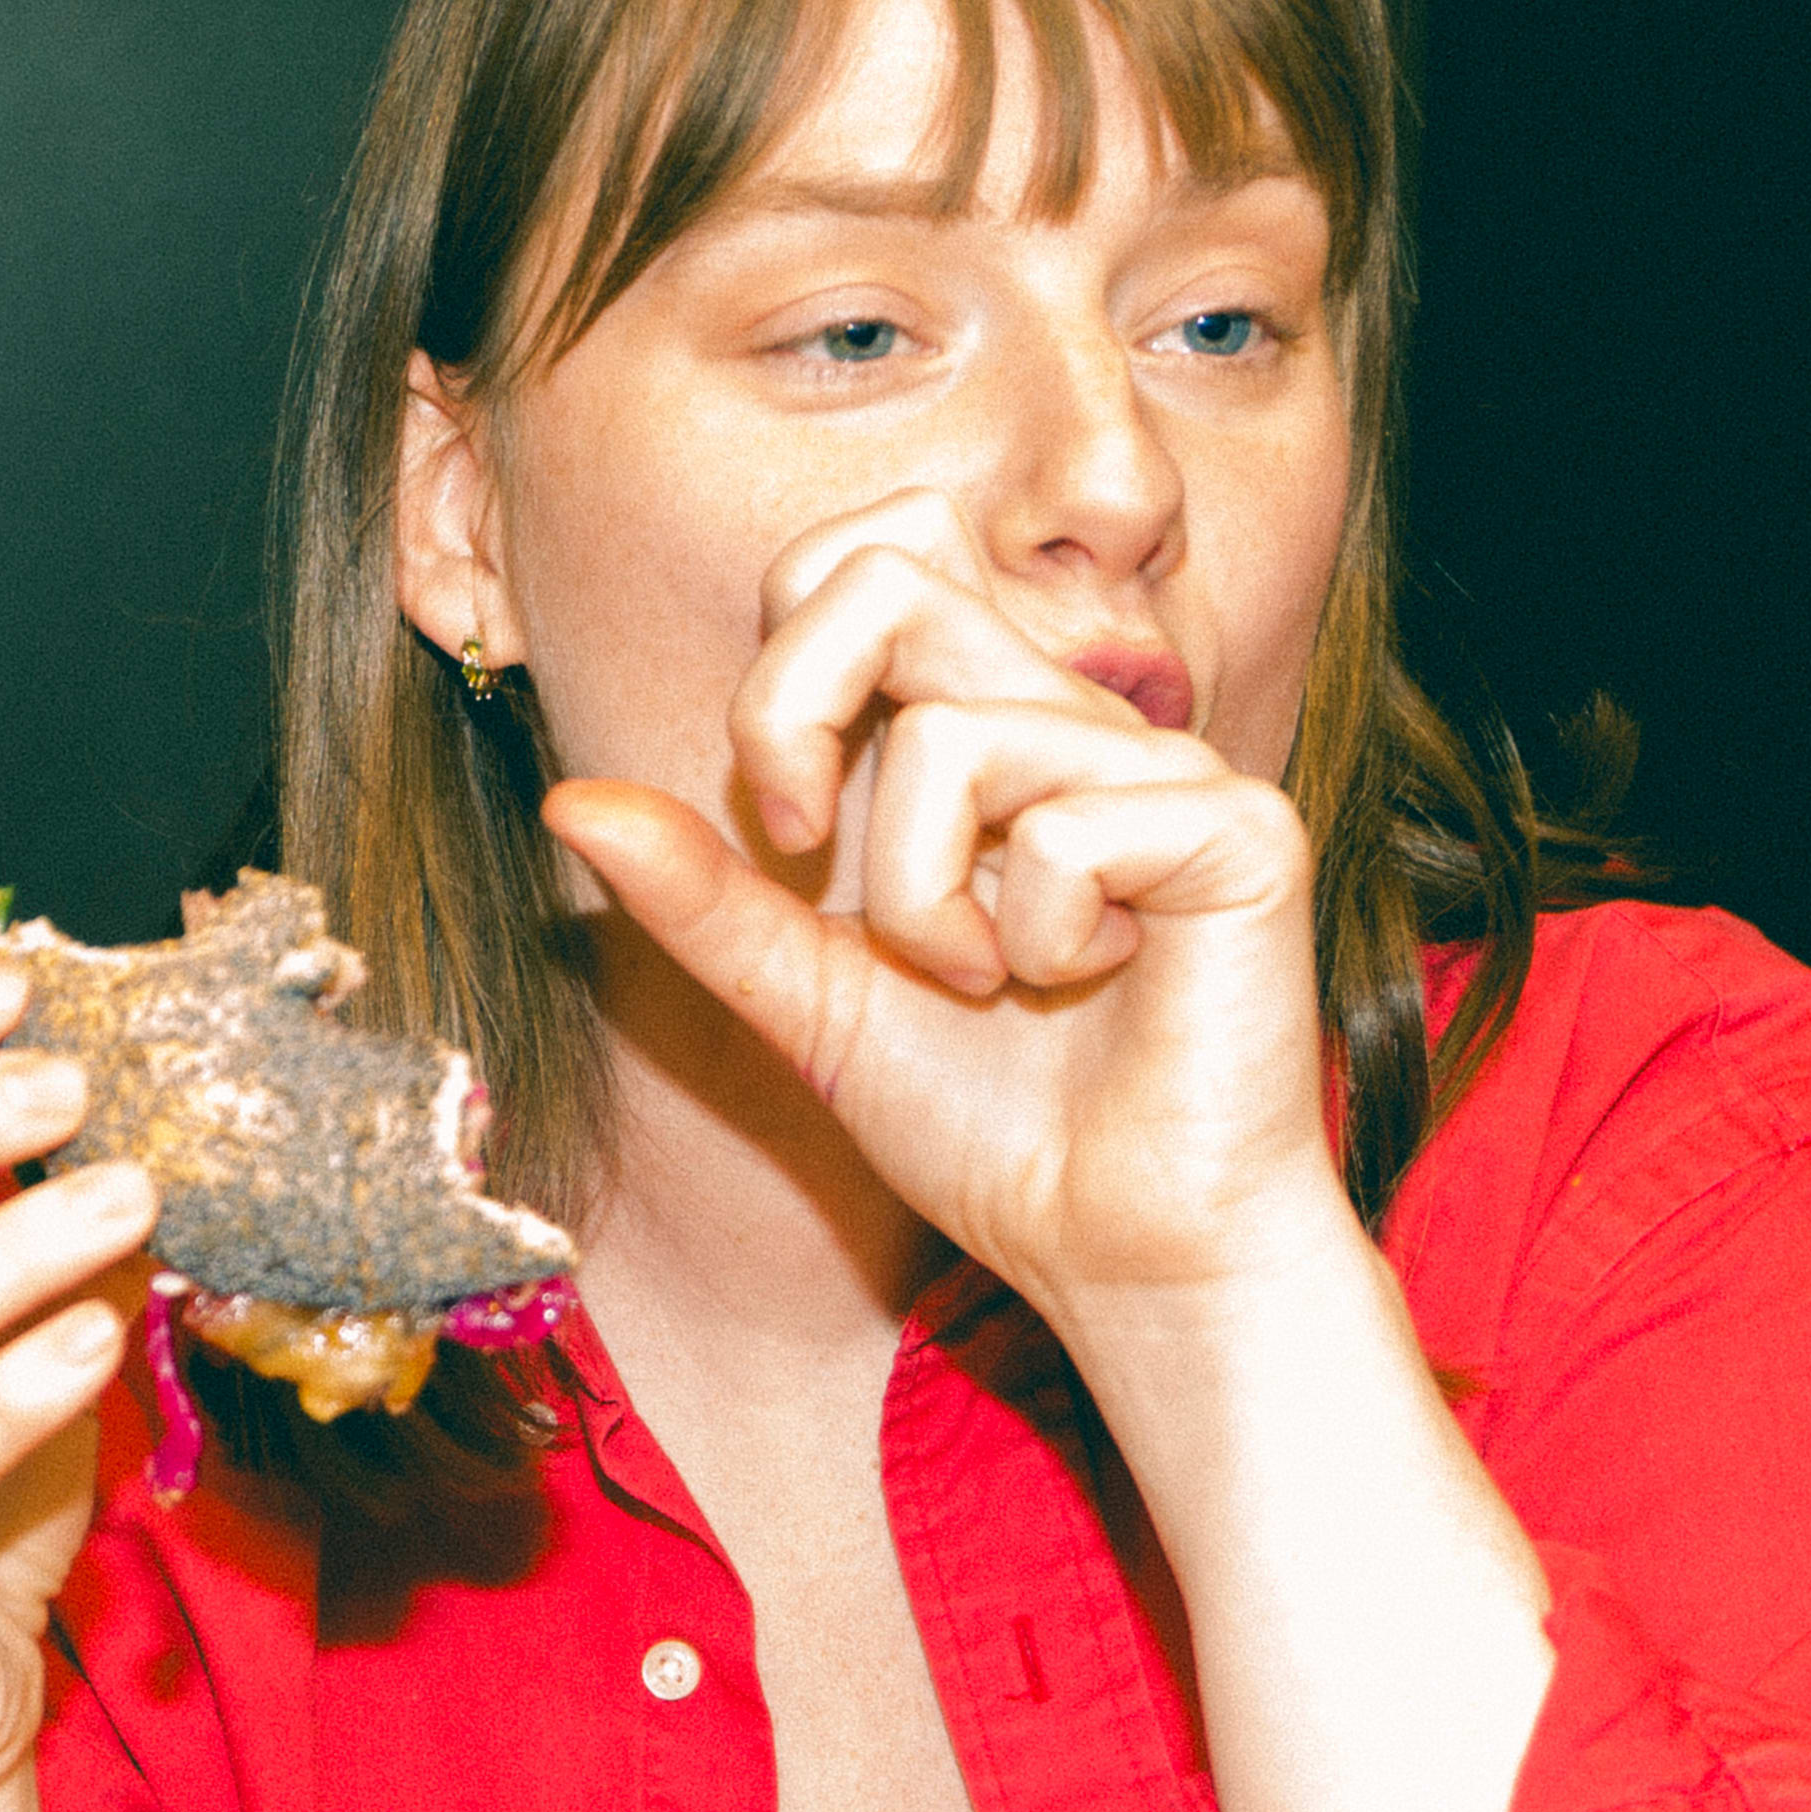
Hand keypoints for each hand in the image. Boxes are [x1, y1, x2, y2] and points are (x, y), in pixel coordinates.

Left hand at [545, 493, 1351, 1317]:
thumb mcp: (805, 1000)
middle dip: (792, 719)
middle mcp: (1064, 717)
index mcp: (971, 732)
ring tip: (985, 979)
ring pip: (953, 736)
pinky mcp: (1239, 826)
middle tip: (806, 852)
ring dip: (921, 901)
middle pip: (887, 575)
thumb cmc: (987, 1121)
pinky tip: (1095, 982)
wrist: (1119, 1249)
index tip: (782, 828)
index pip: (859, 562)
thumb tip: (571, 801)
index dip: (782, 670)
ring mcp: (1158, 761)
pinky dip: (1041, 936)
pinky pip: (1072, 829)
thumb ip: (702, 899)